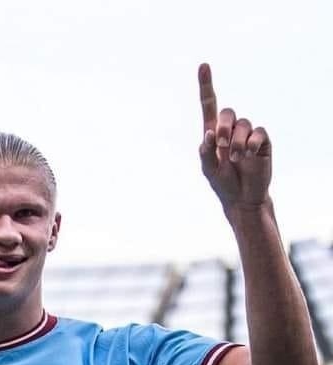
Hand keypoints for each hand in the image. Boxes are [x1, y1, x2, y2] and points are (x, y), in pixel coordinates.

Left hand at [198, 63, 270, 213]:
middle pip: (227, 112)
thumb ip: (205, 153)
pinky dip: (251, 143)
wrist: (243, 199)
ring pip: (243, 124)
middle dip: (223, 127)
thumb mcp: (208, 170)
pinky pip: (258, 133)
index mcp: (214, 133)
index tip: (203, 66)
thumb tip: (209, 133)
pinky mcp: (262, 141)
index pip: (209, 106)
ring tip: (236, 159)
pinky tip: (249, 155)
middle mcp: (231, 130)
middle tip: (221, 146)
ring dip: (236, 142)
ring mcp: (247, 134)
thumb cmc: (223, 184)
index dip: (206, 85)